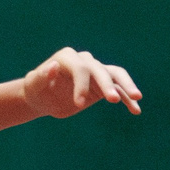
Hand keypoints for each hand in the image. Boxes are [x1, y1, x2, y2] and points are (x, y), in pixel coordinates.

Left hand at [20, 47, 141, 117]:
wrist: (43, 97)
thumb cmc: (36, 89)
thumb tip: (53, 65)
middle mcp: (85, 61)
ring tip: (137, 98)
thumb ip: (41, 76)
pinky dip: (127, 99)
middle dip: (107, 85)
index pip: (80, 68)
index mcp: (67, 58)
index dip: (81, 85)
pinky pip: (118, 90)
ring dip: (126, 86)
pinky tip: (136, 111)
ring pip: (115, 75)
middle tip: (113, 100)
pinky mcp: (102, 85)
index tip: (78, 104)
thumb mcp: (33, 85)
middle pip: (100, 70)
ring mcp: (95, 72)